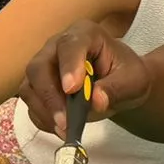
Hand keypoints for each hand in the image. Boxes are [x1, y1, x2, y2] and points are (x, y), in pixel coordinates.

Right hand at [18, 21, 150, 134]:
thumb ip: (116, 89)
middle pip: (38, 67)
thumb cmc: (127, 75)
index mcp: (85, 35)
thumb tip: (96, 101)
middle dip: (50, 96)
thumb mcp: (133, 81)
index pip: (70, 45)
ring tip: (66, 129)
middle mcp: (57, 47)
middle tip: (66, 120)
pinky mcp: (38, 88)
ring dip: (45, 111)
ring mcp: (44, 67)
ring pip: (29, 88)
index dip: (68, 66)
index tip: (72, 89)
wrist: (120, 85)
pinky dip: (43, 119)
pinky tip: (62, 129)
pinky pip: (31, 104)